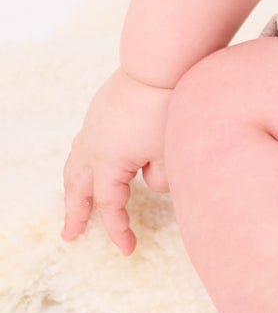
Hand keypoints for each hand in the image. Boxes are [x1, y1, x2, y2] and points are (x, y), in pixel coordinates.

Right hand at [61, 68, 173, 255]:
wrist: (162, 64)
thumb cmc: (168, 107)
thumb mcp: (170, 152)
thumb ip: (161, 178)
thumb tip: (151, 182)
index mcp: (109, 161)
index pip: (110, 205)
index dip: (118, 230)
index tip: (128, 249)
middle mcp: (94, 146)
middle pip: (77, 189)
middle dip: (76, 214)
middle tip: (72, 235)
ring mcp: (93, 127)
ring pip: (74, 166)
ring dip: (72, 188)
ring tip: (74, 204)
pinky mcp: (99, 112)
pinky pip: (82, 145)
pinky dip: (81, 163)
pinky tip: (90, 166)